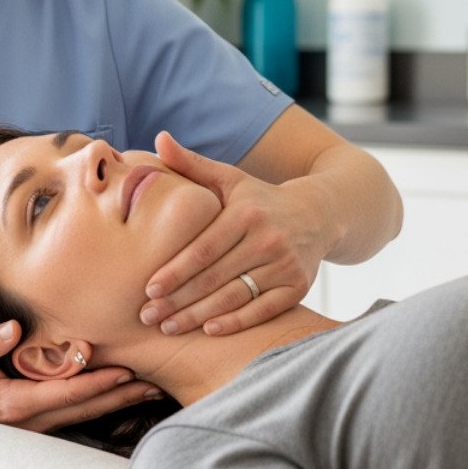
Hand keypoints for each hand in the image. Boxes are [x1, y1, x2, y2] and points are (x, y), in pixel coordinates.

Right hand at [0, 320, 162, 432]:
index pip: (66, 392)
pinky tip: (117, 396)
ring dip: (115, 402)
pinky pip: (75, 414)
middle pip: (85, 408)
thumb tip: (13, 328)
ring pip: (84, 414)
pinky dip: (99, 404)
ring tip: (147, 390)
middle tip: (154, 384)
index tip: (125, 372)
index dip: (97, 383)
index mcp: (16, 402)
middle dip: (120, 396)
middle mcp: (31, 420)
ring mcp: (37, 426)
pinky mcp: (38, 423)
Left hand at [139, 131, 330, 335]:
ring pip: (236, 297)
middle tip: (147, 316)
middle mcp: (268, 240)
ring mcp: (286, 265)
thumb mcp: (229, 177)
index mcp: (245, 213)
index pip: (203, 249)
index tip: (147, 289)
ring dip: (199, 316)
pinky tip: (208, 331)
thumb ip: (191, 163)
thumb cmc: (259, 197)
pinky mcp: (299, 287)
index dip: (175, 271)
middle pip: (215, 277)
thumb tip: (158, 138)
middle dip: (178, 300)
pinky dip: (236, 322)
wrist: (320, 212)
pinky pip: (263, 310)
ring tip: (168, 327)